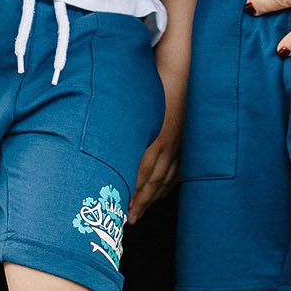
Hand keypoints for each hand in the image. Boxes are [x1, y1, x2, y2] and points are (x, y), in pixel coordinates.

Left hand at [130, 57, 185, 223]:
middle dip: (140, 202)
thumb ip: (120, 127)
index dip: (131, 194)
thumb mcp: (136, 106)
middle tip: (128, 220)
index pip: (141, 173)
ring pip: (167, 178)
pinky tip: (163, 193)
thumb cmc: (156, 84)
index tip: (120, 209)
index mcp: (154, 138)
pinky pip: (179, 169)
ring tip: (141, 212)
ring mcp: (180, 144)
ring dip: (153, 197)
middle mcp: (168, 145)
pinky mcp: (188, 141)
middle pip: (153, 181)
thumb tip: (102, 142)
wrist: (185, 71)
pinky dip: (170, 184)